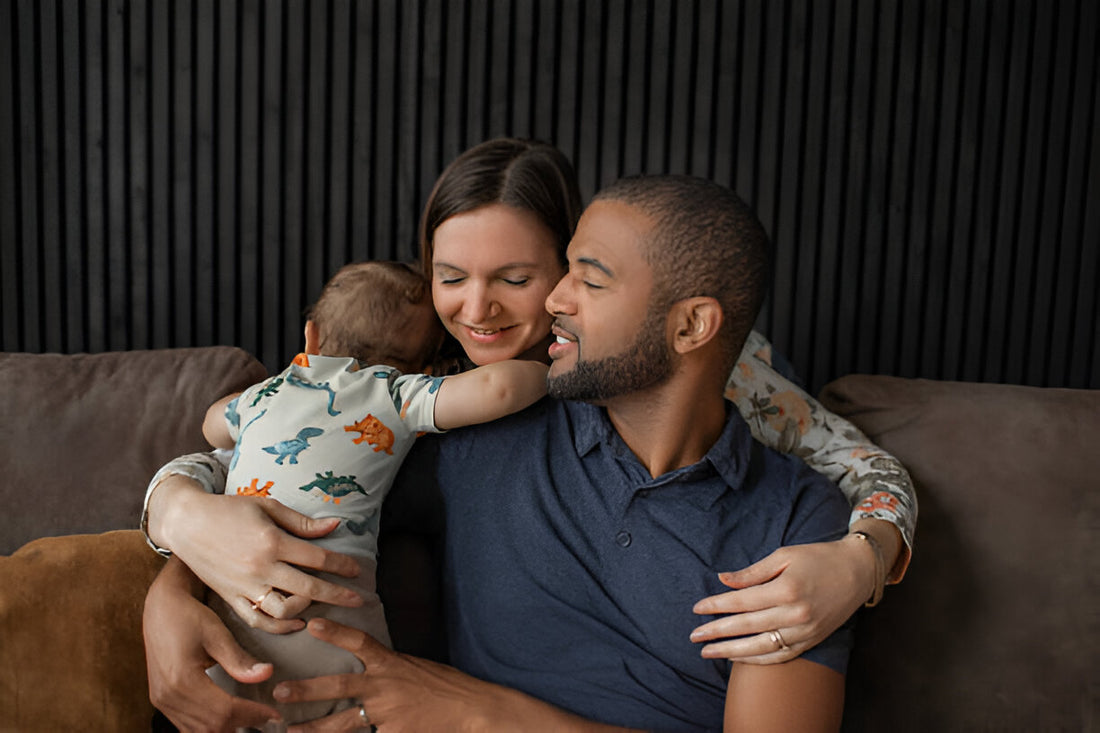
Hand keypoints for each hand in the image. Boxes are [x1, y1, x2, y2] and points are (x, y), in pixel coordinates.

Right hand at [144, 557, 282, 731]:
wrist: (161, 608)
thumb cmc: (188, 616)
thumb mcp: (216, 633)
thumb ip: (239, 659)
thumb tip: (266, 674)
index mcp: (181, 680)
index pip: (224, 710)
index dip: (252, 714)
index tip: (274, 714)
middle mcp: (167, 696)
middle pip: (211, 726)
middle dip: (242, 724)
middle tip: (268, 718)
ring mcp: (161, 700)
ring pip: (197, 731)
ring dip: (225, 729)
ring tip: (252, 720)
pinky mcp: (161, 699)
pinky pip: (186, 725)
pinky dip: (208, 727)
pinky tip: (228, 719)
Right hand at [158, 477, 363, 632]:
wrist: (186, 522)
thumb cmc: (229, 509)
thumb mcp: (268, 506)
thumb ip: (302, 521)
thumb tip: (335, 525)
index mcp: (272, 542)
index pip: (317, 558)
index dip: (342, 565)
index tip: (356, 571)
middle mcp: (260, 567)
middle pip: (308, 588)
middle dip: (337, 595)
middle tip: (358, 599)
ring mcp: (244, 586)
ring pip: (284, 609)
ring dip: (308, 609)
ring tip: (320, 603)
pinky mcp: (230, 598)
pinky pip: (258, 620)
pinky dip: (279, 626)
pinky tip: (296, 621)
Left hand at [274, 619, 635, 732]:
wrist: (473, 713)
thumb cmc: (444, 688)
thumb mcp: (415, 668)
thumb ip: (387, 668)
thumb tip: (364, 665)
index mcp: (392, 665)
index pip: (359, 642)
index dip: (334, 632)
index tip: (310, 623)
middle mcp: (386, 688)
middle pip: (339, 688)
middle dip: (305, 691)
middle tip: (277, 691)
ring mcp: (387, 715)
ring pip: (341, 724)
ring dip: (311, 730)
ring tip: (284, 731)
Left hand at [689, 537, 871, 663]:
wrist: (857, 572)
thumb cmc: (818, 558)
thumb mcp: (784, 555)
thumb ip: (753, 572)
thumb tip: (723, 580)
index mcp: (787, 589)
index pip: (742, 601)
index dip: (716, 606)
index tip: (696, 609)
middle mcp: (796, 614)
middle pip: (747, 627)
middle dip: (717, 632)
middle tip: (693, 636)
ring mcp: (805, 631)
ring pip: (760, 647)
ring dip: (731, 652)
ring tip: (707, 652)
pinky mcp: (811, 641)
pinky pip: (779, 656)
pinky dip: (756, 659)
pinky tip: (737, 657)